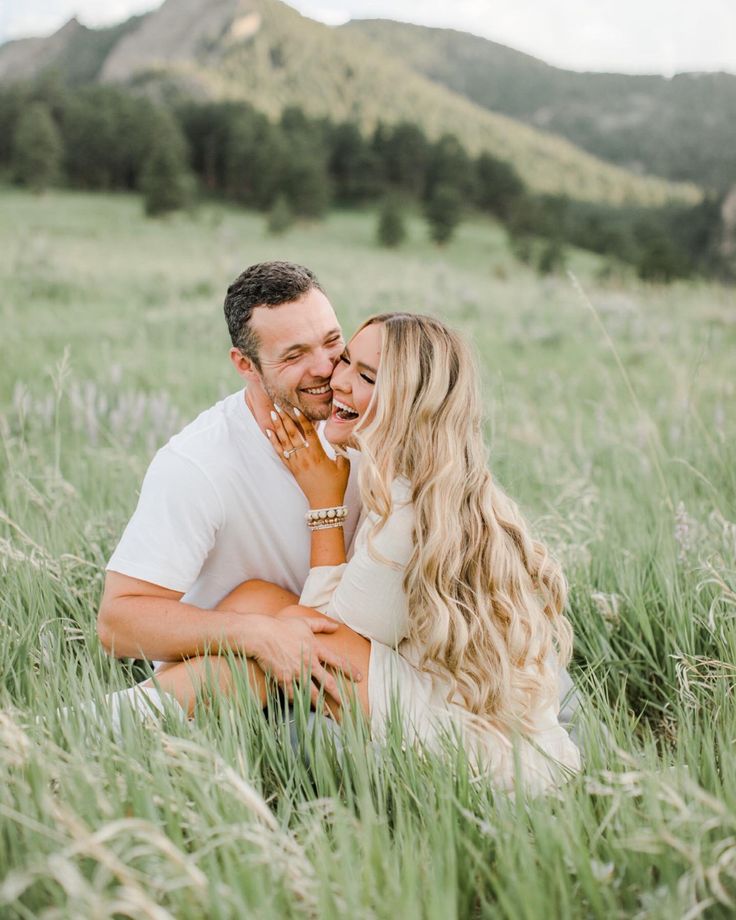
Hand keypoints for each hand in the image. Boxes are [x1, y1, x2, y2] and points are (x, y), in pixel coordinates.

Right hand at [245, 612, 360, 706]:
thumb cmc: (282, 626)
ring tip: (327, 714)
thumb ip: (322, 624)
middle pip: (328, 682)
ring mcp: (296, 673)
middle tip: (347, 705)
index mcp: (316, 649)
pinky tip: (303, 708)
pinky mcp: (283, 680)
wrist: (262, 635)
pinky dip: (298, 702)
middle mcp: (309, 663)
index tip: (359, 678)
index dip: (350, 670)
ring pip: (312, 693)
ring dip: (321, 705)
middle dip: (339, 695)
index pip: (338, 661)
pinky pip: (293, 695)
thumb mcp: (304, 622)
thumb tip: (337, 626)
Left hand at [266, 403, 349, 506]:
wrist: (325, 502)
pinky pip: (280, 453)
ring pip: (285, 442)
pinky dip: (274, 442)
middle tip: (278, 405)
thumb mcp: (344, 466)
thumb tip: (342, 437)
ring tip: (272, 414)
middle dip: (285, 418)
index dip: (302, 420)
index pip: (309, 433)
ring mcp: (297, 463)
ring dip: (278, 427)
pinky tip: (269, 433)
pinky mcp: (292, 469)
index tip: (296, 408)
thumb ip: (342, 450)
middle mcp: (305, 457)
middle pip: (293, 434)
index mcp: (318, 454)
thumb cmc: (336, 484)